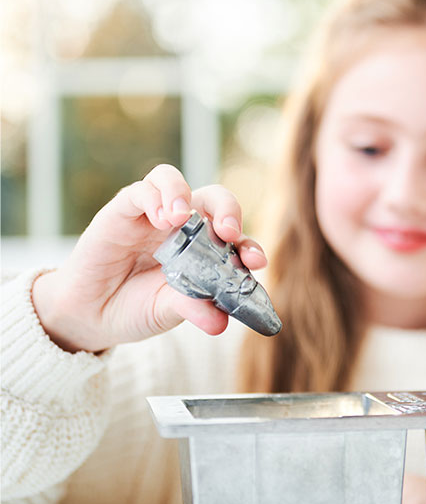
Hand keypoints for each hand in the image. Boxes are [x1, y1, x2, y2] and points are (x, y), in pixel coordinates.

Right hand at [32, 164, 267, 352]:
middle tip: (228, 232)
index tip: (255, 262)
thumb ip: (194, 309)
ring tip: (182, 216)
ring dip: (183, 193)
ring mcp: (151, 215)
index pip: (234, 236)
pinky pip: (140, 191)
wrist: (92, 315)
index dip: (249, 245)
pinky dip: (153, 199)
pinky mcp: (121, 212)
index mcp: (203, 247)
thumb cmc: (137, 306)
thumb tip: (221, 323)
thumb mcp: (169, 311)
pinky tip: (159, 219)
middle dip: (228, 209)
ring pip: (172, 180)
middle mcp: (181, 225)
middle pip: (212, 198)